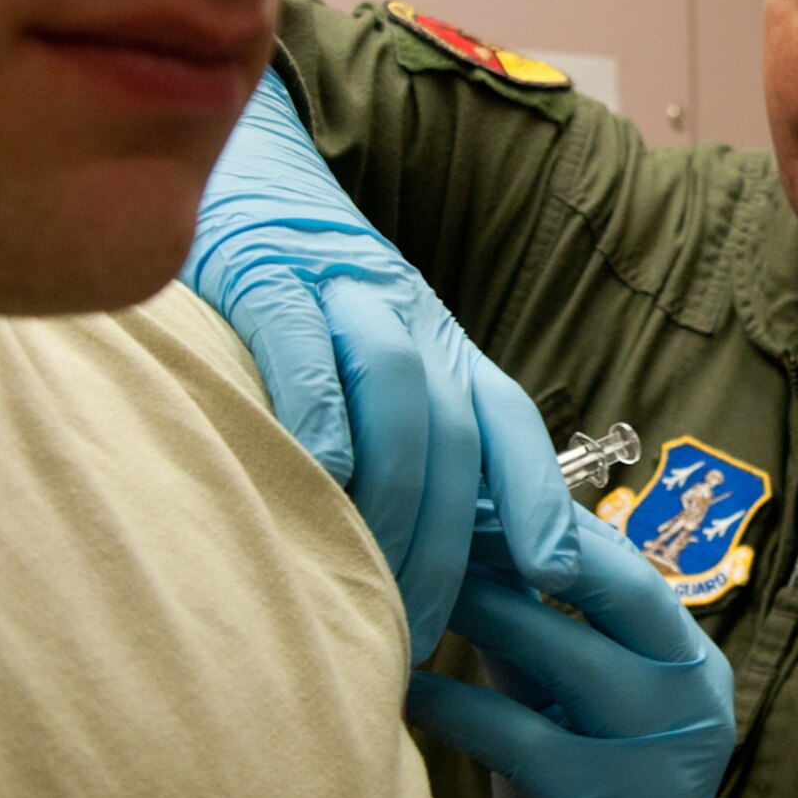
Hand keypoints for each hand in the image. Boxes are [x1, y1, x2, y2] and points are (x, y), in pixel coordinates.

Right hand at [182, 70, 579, 660]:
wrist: (238, 163)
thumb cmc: (293, 292)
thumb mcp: (364, 355)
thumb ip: (394, 436)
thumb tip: (411, 555)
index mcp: (440, 343)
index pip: (510, 422)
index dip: (540, 497)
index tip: (558, 576)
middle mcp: (407, 318)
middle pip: (459, 436)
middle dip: (446, 546)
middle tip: (417, 634)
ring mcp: (338, 294)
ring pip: (402, 400)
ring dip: (391, 501)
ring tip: (366, 584)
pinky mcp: (264, 279)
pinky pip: (307, 355)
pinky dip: (319, 421)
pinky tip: (315, 479)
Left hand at [407, 509, 733, 797]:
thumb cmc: (580, 789)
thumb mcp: (571, 698)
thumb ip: (542, 627)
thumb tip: (471, 530)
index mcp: (689, 654)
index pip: (623, 557)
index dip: (547, 516)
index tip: (475, 480)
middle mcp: (692, 691)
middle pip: (614, 581)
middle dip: (525, 539)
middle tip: (445, 506)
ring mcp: (659, 750)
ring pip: (562, 649)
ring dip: (480, 607)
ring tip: (413, 574)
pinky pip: (514, 736)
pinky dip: (450, 704)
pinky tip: (403, 682)